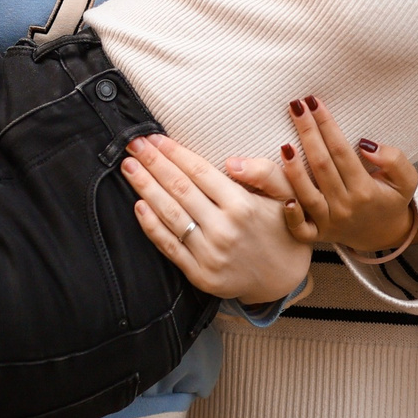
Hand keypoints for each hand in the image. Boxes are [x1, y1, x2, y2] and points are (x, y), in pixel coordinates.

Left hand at [122, 134, 309, 305]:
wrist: (285, 279)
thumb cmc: (284, 229)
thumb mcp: (288, 195)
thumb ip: (265, 172)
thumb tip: (231, 161)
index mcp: (243, 206)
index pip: (200, 172)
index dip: (174, 153)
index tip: (155, 138)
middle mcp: (224, 230)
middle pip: (179, 189)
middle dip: (152, 163)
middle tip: (133, 145)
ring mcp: (210, 255)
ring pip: (169, 215)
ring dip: (145, 188)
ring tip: (129, 168)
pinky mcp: (200, 275)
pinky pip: (169, 247)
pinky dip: (151, 226)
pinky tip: (138, 205)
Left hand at [226, 97, 417, 254]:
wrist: (384, 236)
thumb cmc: (391, 200)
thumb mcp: (407, 180)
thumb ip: (394, 160)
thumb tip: (366, 146)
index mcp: (365, 190)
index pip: (341, 151)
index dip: (327, 125)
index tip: (315, 102)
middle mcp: (345, 205)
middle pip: (321, 165)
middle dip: (307, 133)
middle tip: (295, 106)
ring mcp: (329, 222)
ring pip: (307, 193)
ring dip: (294, 169)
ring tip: (284, 143)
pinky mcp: (317, 234)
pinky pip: (300, 229)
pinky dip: (291, 215)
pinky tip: (284, 198)